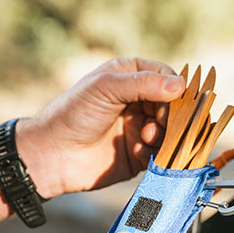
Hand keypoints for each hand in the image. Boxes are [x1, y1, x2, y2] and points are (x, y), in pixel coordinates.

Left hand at [17, 57, 184, 196]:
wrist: (52, 155)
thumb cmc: (73, 113)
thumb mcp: (106, 88)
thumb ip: (144, 84)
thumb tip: (181, 85)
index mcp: (130, 77)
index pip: (167, 78)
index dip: (175, 90)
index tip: (173, 103)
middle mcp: (138, 101)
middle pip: (174, 106)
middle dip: (171, 116)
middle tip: (158, 124)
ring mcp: (139, 128)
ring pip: (170, 131)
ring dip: (163, 135)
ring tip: (146, 137)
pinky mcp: (139, 155)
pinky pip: (160, 153)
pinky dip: (154, 153)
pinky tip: (136, 152)